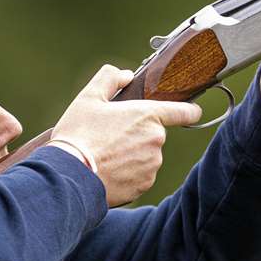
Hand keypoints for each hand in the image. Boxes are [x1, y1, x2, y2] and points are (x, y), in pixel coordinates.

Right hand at [52, 65, 201, 205]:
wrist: (70, 175)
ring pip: (147, 156)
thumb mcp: (88, 98)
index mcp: (147, 115)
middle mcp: (156, 140)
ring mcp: (151, 165)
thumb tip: (126, 75)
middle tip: (111, 135)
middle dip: (138, 134)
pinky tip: (109, 170)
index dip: (189, 110)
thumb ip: (109, 78)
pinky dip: (128, 173)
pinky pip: (140, 176)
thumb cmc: (78, 134)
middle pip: (154, 134)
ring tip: (106, 155)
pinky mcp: (143, 185)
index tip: (191, 111)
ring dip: (133, 155)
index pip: (184, 111)